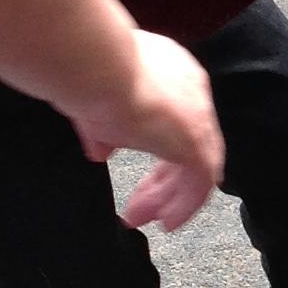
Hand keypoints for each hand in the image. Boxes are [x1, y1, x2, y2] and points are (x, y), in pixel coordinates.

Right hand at [68, 29, 224, 230]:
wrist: (96, 66)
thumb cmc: (87, 73)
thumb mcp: (93, 105)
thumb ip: (103, 129)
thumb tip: (100, 152)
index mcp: (169, 73)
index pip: (173, 118)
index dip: (157, 148)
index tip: (146, 174)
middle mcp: (191, 91)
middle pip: (186, 144)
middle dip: (162, 179)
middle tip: (139, 206)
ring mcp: (197, 117)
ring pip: (195, 166)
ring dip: (169, 197)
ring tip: (143, 218)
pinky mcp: (196, 142)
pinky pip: (200, 183)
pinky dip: (185, 205)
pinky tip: (168, 222)